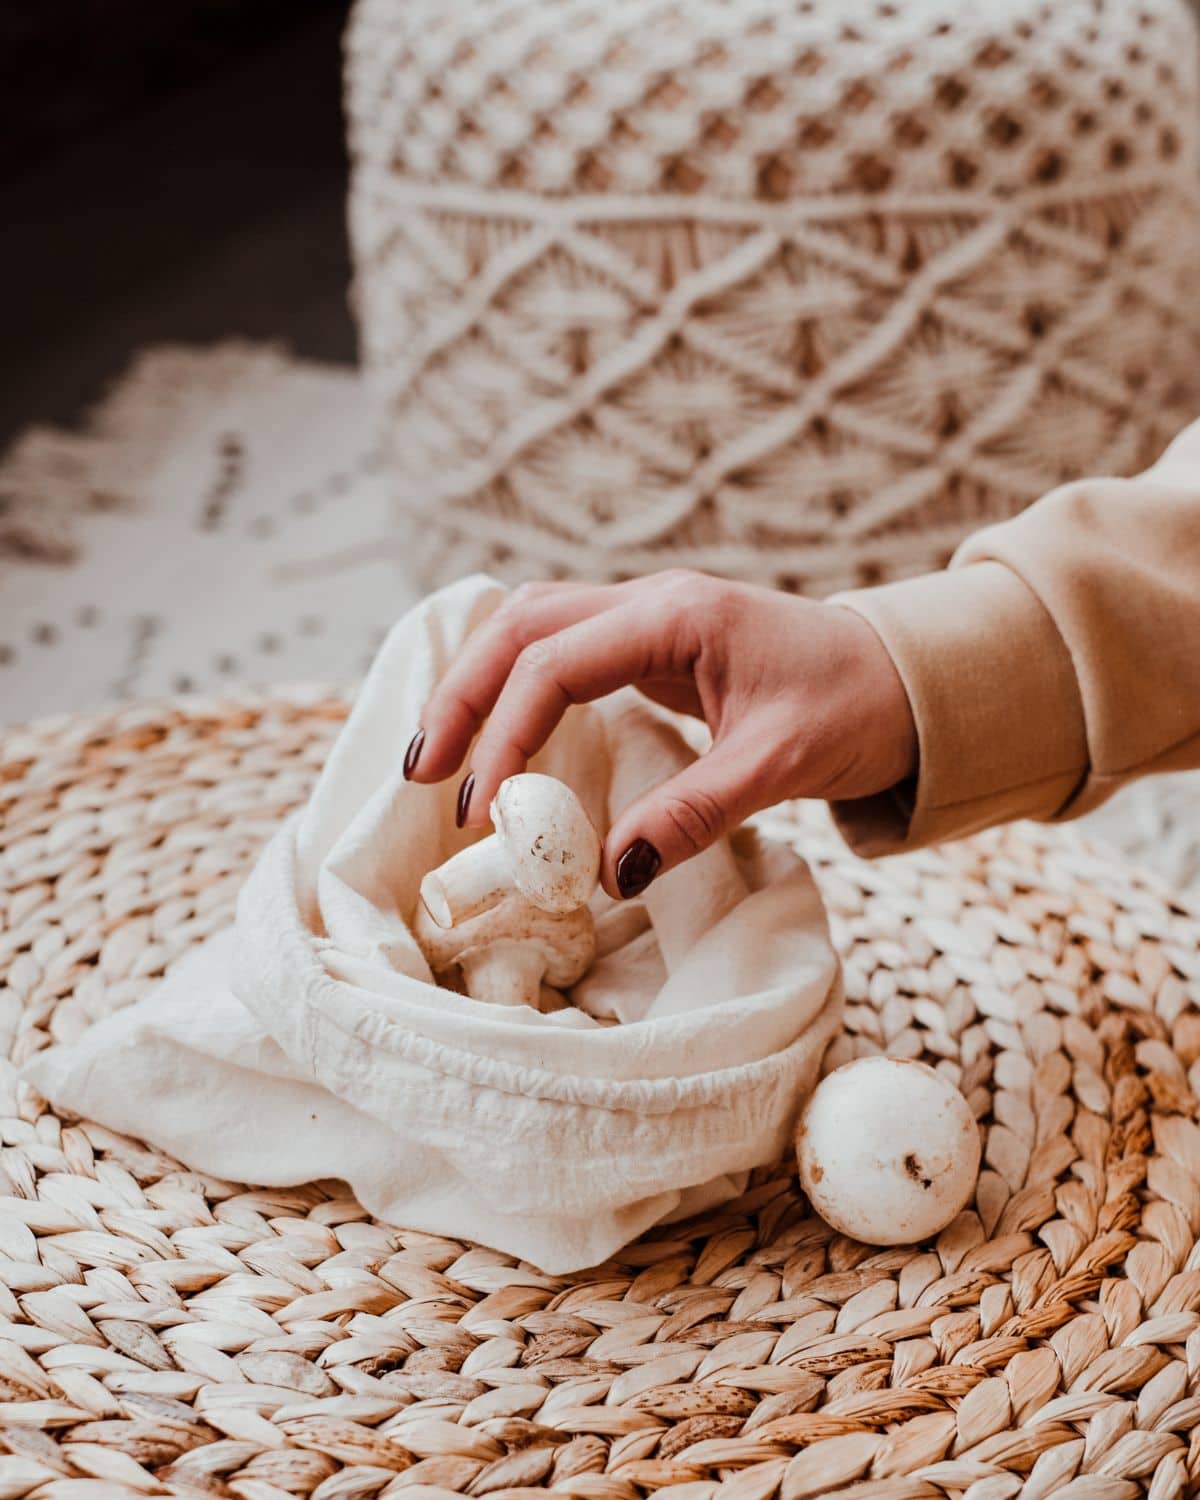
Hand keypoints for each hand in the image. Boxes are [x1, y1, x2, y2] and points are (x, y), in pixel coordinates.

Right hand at [405, 571, 916, 897]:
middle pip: (519, 624)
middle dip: (462, 696)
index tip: (484, 811)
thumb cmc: (856, 709)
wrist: (905, 680)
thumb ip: (693, 814)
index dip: (505, 735)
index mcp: (677, 615)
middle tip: (426, 776)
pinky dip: (514, 683)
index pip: (553, 662)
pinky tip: (494, 728)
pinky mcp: (651, 641)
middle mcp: (650, 600)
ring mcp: (648, 615)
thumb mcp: (779, 766)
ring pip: (530, 625)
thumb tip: (609, 872)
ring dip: (478, 683)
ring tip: (441, 755)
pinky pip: (559, 647)